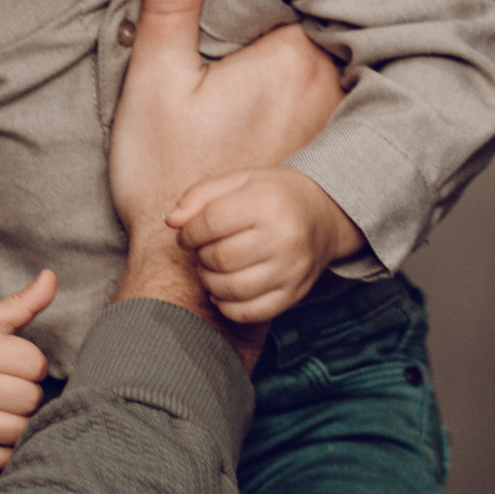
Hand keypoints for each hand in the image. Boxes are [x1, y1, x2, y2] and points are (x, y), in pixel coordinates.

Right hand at [0, 271, 57, 470]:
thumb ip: (24, 302)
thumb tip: (52, 277)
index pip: (37, 365)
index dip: (29, 364)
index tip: (11, 362)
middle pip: (32, 398)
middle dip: (25, 392)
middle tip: (3, 384)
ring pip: (21, 430)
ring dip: (17, 420)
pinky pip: (0, 459)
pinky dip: (3, 449)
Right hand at [109, 0, 345, 235]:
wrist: (187, 265)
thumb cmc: (166, 174)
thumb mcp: (157, 78)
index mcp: (292, 59)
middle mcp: (329, 88)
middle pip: (321, 19)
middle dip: (296, 1)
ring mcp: (335, 121)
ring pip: (331, 57)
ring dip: (310, 40)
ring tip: (270, 24)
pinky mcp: (327, 148)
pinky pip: (331, 93)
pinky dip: (314, 79)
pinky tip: (280, 82)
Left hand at [168, 167, 364, 323]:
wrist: (323, 216)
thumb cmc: (272, 195)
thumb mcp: (238, 181)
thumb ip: (199, 196)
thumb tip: (171, 221)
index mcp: (268, 202)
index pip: (210, 223)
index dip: (188, 232)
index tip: (187, 234)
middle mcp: (284, 238)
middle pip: (219, 258)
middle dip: (200, 255)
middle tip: (204, 248)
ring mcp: (292, 270)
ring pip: (231, 288)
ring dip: (209, 281)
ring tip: (212, 267)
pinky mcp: (294, 294)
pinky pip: (250, 313)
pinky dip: (228, 306)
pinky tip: (224, 290)